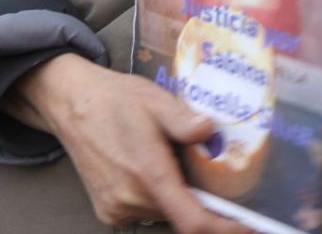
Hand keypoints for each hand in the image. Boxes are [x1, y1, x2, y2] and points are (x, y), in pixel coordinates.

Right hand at [4, 53, 250, 233]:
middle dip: (205, 204)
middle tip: (216, 179)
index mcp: (148, 174)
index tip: (249, 230)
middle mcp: (130, 199)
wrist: (72, 103)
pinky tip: (156, 169)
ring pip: (165, 214)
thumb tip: (210, 131)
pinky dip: (160, 198)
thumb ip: (185, 121)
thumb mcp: (157, 101)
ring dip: (180, 198)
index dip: (224, 229)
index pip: (193, 220)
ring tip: (177, 163)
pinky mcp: (107, 210)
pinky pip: (145, 211)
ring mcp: (115, 208)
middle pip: (182, 216)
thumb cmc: (117, 100)